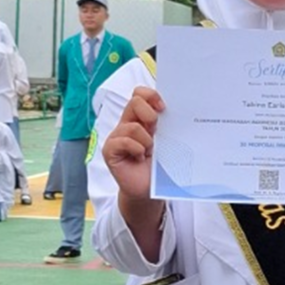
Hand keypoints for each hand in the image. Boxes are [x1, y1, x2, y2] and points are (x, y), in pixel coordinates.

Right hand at [103, 85, 167, 258]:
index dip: (151, 95)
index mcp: (140, 118)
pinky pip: (122, 141)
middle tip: (156, 131)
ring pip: (131, 125)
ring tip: (148, 152)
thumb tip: (174, 111)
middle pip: (134, 102)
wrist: (149, 190)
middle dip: (149, 115)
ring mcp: (117, 137)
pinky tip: (139, 158)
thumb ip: (165, 126)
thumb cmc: (158, 166)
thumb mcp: (165, 142)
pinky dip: (136, 148)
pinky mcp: (110, 150)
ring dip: (146, 140)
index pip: (139, 94)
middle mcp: (127, 124)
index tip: (164, 107)